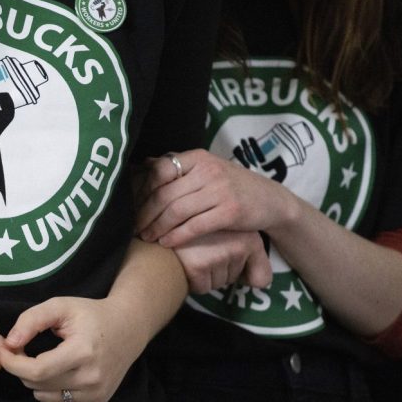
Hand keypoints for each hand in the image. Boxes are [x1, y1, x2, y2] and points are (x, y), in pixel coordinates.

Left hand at [0, 296, 146, 401]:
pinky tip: (55, 376)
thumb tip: (9, 343)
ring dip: (35, 381)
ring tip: (44, 360)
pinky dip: (48, 396)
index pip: (37, 370)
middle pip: (37, 384)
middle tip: (23, 350)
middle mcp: (92, 378)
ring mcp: (95, 395)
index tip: (2, 350)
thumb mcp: (60, 306)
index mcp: (83, 352)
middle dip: (21, 368)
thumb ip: (31, 320)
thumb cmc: (91, 315)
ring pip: (43, 398)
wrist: (128, 328)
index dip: (12, 363)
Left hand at [135, 149, 297, 247]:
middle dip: (145, 214)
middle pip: (165, 193)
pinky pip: (195, 226)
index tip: (131, 206)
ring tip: (147, 237)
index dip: (141, 190)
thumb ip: (179, 169)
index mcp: (198, 158)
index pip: (160, 170)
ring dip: (157, 227)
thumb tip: (143, 165)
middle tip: (134, 228)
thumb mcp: (207, 170)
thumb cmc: (232, 187)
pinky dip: (177, 236)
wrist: (271, 201)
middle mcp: (208, 171)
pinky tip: (167, 243)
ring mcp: (220, 190)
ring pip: (177, 211)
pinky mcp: (230, 211)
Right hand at [172, 230, 271, 293]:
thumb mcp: (230, 236)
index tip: (232, 265)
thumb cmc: (196, 233)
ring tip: (192, 254)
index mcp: (249, 235)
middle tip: (204, 251)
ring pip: (218, 283)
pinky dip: (193, 281)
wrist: (161, 224)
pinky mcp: (198, 264)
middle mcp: (238, 242)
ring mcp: (218, 253)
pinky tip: (186, 262)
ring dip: (206, 276)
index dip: (244, 278)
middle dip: (220, 272)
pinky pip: (203, 287)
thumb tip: (261, 284)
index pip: (261, 278)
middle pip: (234, 279)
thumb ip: (255, 262)